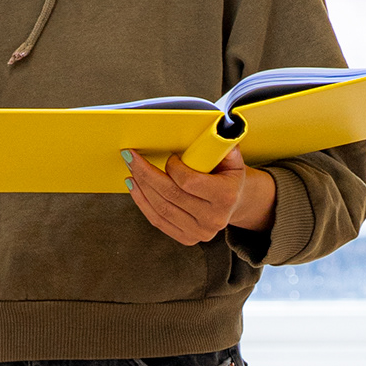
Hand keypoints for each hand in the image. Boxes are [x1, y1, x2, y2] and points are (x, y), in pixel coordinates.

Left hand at [125, 143, 275, 246]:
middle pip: (170, 195)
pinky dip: (142, 203)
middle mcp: (213, 218)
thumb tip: (214, 127)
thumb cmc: (227, 176)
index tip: (170, 158)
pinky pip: (158, 221)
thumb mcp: (232, 158)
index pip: (189, 182)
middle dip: (146, 173)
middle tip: (131, 157)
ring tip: (131, 170)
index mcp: (226, 196)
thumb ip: (222, 144)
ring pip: (161, 208)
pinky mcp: (187, 238)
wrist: (234, 203)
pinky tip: (135, 188)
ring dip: (141, 187)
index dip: (173, 168)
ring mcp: (199, 232)